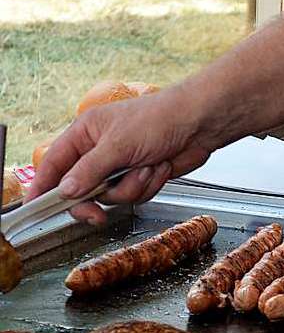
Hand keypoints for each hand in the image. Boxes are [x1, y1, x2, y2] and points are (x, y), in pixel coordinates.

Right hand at [28, 88, 215, 224]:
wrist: (199, 124)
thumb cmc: (160, 119)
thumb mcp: (118, 145)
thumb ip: (89, 170)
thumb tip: (65, 190)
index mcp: (85, 134)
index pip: (54, 163)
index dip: (44, 187)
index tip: (36, 208)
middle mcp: (100, 150)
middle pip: (81, 188)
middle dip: (95, 199)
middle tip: (97, 213)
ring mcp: (121, 165)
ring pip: (112, 196)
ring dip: (131, 187)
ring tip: (146, 167)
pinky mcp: (141, 176)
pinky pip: (135, 195)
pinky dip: (148, 186)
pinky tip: (159, 168)